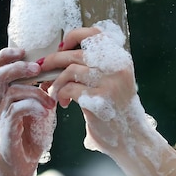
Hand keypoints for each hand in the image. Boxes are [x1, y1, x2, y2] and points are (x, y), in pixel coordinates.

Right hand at [0, 48, 56, 175]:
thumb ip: (41, 93)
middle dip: (18, 67)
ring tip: (51, 101)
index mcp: (2, 97)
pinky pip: (16, 110)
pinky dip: (33, 106)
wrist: (20, 170)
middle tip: (37, 69)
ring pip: (10, 91)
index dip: (5, 55)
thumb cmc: (29, 140)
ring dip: (35, 92)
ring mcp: (0, 118)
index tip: (24, 51)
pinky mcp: (6, 131)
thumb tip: (53, 75)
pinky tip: (45, 112)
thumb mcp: (37, 111)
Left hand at [41, 25, 153, 156]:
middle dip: (53, 60)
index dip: (74, 37)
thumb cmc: (118, 113)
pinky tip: (63, 103)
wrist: (133, 140)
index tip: (62, 48)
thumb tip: (63, 55)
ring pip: (70, 70)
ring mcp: (110, 83)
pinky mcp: (100, 100)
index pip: (95, 35)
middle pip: (76, 53)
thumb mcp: (116, 84)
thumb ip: (98, 69)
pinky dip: (61, 95)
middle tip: (42, 69)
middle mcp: (117, 67)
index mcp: (121, 60)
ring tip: (53, 92)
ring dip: (55, 82)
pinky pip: (70, 89)